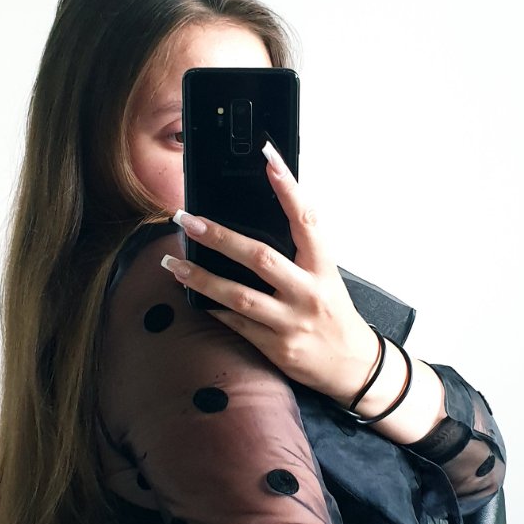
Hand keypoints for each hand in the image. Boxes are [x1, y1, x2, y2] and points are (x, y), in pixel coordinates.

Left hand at [162, 139, 379, 403]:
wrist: (353, 367)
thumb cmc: (334, 314)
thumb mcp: (326, 276)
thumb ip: (299, 249)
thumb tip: (264, 215)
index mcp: (323, 268)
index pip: (306, 219)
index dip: (288, 187)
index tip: (268, 156)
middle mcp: (308, 292)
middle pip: (260, 257)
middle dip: (219, 236)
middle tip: (187, 219)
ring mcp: (291, 322)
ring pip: (238, 296)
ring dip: (200, 277)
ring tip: (170, 262)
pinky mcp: (276, 347)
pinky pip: (236, 324)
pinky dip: (212, 308)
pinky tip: (190, 295)